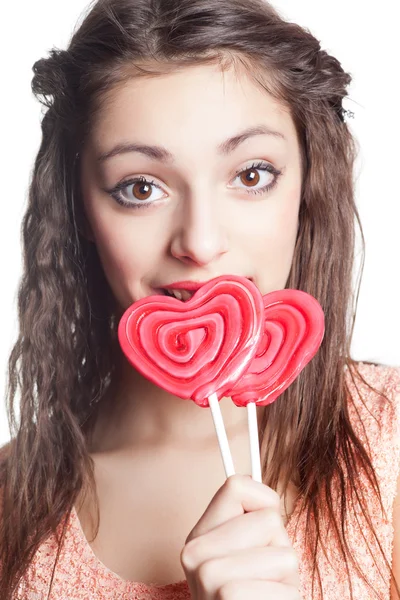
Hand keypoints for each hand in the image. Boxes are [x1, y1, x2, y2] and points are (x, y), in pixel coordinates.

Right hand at [180, 474, 300, 598]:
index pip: (237, 485)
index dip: (265, 503)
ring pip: (284, 555)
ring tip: (265, 594)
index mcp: (198, 536)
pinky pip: (286, 589)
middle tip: (264, 577)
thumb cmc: (254, 598)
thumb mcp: (250, 556)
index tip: (264, 533)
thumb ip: (251, 522)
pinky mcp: (227, 599)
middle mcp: (193, 552)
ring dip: (286, 580)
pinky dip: (286, 599)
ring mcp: (206, 577)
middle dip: (280, 549)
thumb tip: (263, 489)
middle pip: (270, 519)